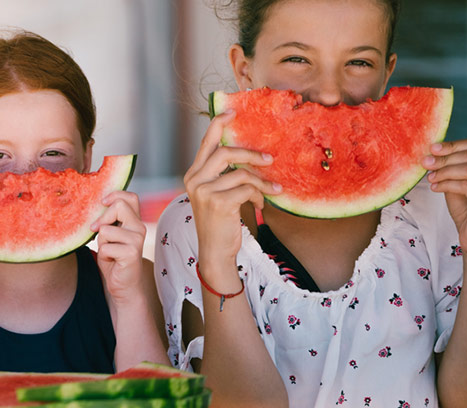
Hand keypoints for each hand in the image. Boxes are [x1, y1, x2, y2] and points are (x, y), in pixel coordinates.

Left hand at [92, 191, 145, 303]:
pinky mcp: (132, 253)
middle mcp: (139, 227)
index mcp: (134, 221)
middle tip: (95, 230)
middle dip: (102, 218)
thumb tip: (95, 207)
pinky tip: (112, 261)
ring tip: (109, 252)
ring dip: (101, 242)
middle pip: (119, 206)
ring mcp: (137, 240)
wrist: (123, 285)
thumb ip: (107, 221)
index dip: (114, 195)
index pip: (130, 197)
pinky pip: (105, 247)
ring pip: (106, 230)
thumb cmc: (114, 259)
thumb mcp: (109, 236)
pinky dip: (103, 255)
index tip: (102, 203)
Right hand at [183, 111, 280, 287]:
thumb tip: (250, 156)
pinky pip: (247, 189)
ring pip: (241, 173)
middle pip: (226, 153)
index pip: (206, 143)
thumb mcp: (217, 195)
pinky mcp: (217, 203)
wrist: (214, 252)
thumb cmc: (220, 222)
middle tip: (270, 160)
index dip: (218, 124)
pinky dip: (259, 197)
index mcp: (193, 175)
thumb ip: (224, 175)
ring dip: (262, 182)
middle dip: (251, 155)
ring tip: (273, 190)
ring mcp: (204, 191)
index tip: (233, 111)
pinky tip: (260, 207)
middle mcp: (194, 180)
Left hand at [423, 139, 466, 258]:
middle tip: (426, 163)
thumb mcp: (458, 183)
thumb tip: (433, 151)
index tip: (432, 148)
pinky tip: (435, 188)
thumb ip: (452, 168)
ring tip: (430, 177)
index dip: (453, 144)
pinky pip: (466, 186)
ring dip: (445, 171)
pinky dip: (447, 185)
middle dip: (445, 158)